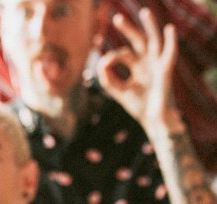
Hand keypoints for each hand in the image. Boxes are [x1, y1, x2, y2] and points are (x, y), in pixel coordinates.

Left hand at [97, 8, 183, 132]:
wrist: (153, 121)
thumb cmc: (138, 107)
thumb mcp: (118, 91)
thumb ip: (108, 78)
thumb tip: (102, 62)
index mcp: (137, 66)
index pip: (123, 54)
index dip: (111, 58)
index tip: (103, 67)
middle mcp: (148, 62)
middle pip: (138, 41)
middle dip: (128, 29)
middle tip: (116, 18)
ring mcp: (157, 65)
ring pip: (154, 40)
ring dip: (150, 26)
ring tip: (144, 11)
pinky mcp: (166, 71)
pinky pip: (170, 54)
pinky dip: (171, 41)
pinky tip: (169, 28)